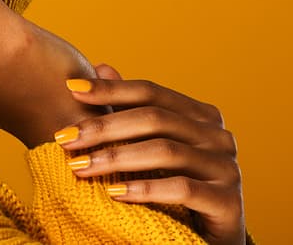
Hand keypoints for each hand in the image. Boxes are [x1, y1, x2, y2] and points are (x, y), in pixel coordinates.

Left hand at [55, 65, 245, 244]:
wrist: (212, 241)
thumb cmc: (178, 189)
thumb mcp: (152, 148)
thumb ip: (132, 110)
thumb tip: (103, 66)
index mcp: (202, 115)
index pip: (151, 92)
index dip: (111, 89)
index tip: (71, 88)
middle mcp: (218, 135)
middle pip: (155, 119)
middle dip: (104, 126)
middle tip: (65, 138)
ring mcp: (226, 167)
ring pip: (165, 151)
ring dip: (116, 158)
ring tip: (79, 167)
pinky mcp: (227, 200)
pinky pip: (181, 188)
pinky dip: (145, 188)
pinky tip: (114, 192)